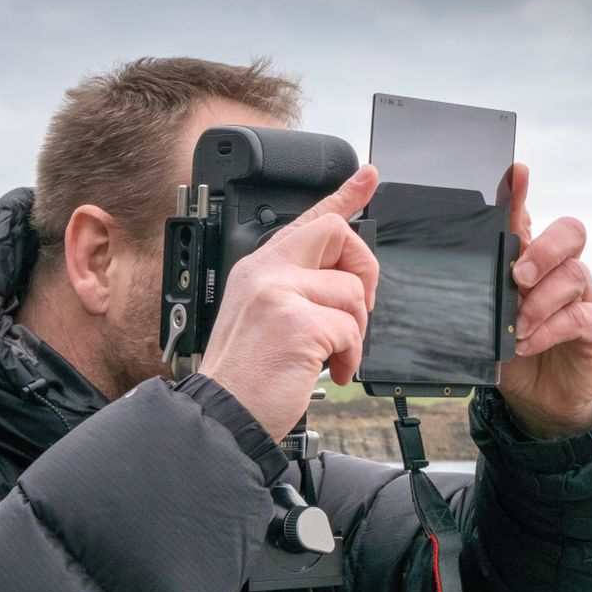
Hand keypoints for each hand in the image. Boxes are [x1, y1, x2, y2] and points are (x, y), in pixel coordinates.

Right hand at [200, 165, 380, 440]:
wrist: (223, 415)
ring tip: (332, 356)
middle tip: (360, 306)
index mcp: (257, 269)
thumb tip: (343, 285)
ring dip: (354, 332)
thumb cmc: (244, 377)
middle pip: (338, 235)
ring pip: (351, 292)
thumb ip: (296, 291)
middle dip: (363, 269)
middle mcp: (266, 272)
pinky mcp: (299, 323)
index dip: (344, 195)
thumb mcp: (263, 318)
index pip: (308, 220)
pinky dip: (350, 356)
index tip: (367, 176)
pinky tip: (333, 370)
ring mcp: (280, 294)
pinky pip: (351, 329)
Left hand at [497, 163, 591, 437]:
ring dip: (540, 301)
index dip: (521, 195)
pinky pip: (581, 317)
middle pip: (569, 233)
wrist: (542, 398)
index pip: (527, 219)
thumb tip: (439, 288)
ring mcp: (582, 297)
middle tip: (518, 277)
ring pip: (574, 274)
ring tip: (516, 327)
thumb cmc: (512, 351)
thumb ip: (474, 300)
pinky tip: (528, 342)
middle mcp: (559, 271)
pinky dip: (551, 329)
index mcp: (530, 261)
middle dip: (543, 249)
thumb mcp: (486, 323)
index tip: (515, 173)